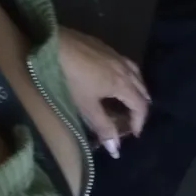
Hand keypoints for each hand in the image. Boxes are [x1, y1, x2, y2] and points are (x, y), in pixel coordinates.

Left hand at [58, 28, 150, 157]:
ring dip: (136, 88)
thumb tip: (116, 150)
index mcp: (123, 83)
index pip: (141, 106)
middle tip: (132, 119)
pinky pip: (124, 62)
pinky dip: (127, 74)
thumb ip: (103, 127)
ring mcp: (115, 54)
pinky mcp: (104, 46)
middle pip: (142, 88)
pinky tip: (114, 77)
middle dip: (140, 106)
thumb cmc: (71, 78)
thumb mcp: (86, 106)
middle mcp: (124, 67)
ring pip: (135, 73)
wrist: (54, 44)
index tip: (134, 134)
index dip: (140, 122)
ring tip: (128, 99)